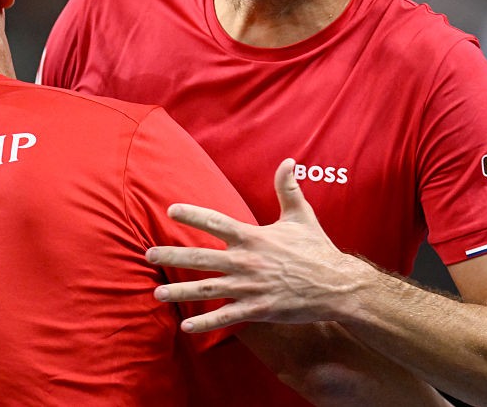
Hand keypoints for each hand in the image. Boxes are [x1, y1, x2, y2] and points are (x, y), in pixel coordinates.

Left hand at [146, 158, 369, 331]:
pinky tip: (185, 326)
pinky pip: (225, 318)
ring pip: (206, 289)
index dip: (192, 214)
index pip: (216, 221)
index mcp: (253, 237)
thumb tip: (287, 161)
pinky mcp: (257, 310)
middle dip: (171, 255)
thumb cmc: (318, 250)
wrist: (337, 286)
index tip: (170, 210)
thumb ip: (288, 189)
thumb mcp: (302, 216)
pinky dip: (204, 323)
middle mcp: (246, 262)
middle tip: (148, 253)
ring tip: (156, 292)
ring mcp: (250, 288)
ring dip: (179, 292)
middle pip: (200, 257)